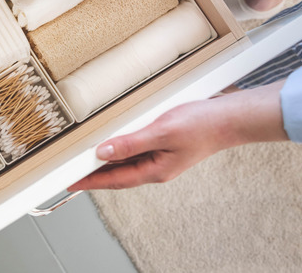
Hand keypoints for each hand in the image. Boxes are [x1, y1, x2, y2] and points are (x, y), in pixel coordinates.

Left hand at [68, 81, 287, 190]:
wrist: (230, 118)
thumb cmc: (202, 125)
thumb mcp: (162, 132)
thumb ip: (131, 142)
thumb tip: (104, 151)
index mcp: (155, 170)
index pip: (114, 180)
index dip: (90, 181)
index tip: (70, 183)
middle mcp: (156, 167)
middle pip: (117, 174)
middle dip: (94, 174)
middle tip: (70, 172)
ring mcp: (161, 158)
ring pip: (126, 162)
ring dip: (106, 161)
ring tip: (84, 159)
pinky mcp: (165, 146)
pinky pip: (136, 150)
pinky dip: (120, 148)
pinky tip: (112, 142)